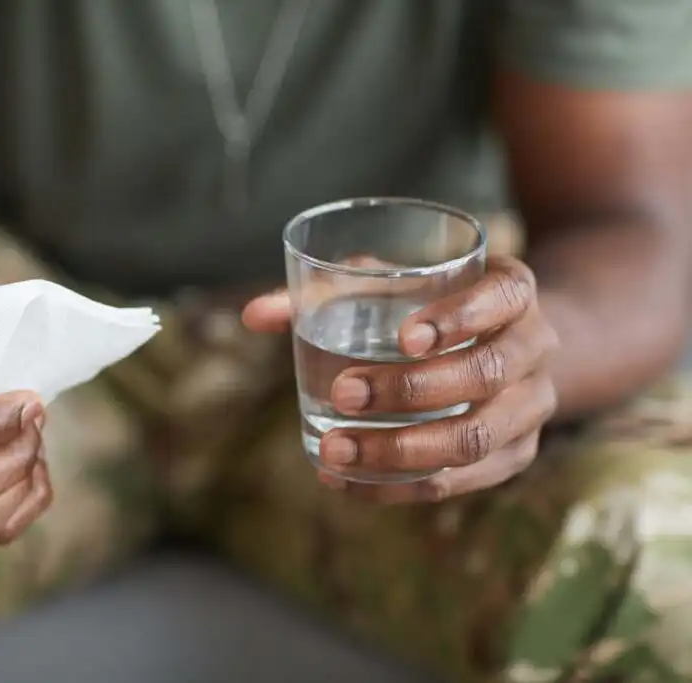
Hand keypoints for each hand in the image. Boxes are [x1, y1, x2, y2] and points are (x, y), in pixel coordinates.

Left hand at [243, 256, 559, 503]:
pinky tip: (346, 481)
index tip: (404, 336)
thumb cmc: (427, 303)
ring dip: (401, 449)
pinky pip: (460, 481)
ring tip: (334, 449)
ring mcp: (532, 406)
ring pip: (475, 438)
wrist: (501, 340)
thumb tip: (253, 314)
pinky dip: (400, 487)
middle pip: (486, 374)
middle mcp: (536, 346)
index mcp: (513, 289)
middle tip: (343, 394)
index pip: (501, 298)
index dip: (458, 318)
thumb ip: (325, 291)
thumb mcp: (388, 281)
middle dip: (410, 389)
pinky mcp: (514, 454)